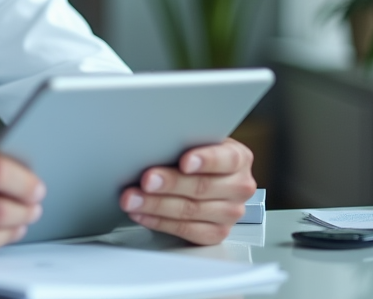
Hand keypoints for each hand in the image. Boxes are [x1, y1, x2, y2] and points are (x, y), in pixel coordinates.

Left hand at [119, 137, 255, 244]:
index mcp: (239, 158)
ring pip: (190, 210)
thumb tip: (156, 142)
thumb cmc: (194, 153)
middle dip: (170, 183)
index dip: (206, 160)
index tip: (184, 162)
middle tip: (146, 180)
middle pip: (203, 187)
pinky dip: (159, 221)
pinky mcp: (216, 233)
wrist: (202, 175)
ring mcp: (230, 213)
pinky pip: (186, 230)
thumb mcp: (195, 140)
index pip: (226, 159)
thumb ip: (184, 142)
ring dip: (156, 205)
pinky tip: (142, 214)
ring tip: (133, 199)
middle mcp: (239, 187)